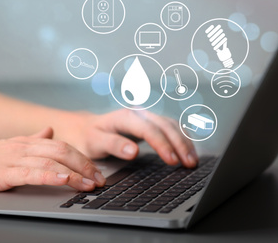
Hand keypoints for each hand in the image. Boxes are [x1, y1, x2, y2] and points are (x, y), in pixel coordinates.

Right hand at [0, 127, 104, 195]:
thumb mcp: (10, 146)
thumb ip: (33, 139)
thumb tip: (51, 131)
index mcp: (27, 141)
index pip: (62, 146)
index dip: (83, 159)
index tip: (96, 171)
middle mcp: (24, 147)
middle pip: (63, 151)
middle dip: (86, 166)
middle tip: (100, 179)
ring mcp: (14, 158)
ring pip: (52, 162)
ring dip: (75, 174)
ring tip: (89, 184)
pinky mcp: (3, 172)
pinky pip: (32, 173)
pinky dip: (51, 176)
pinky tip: (64, 181)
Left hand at [64, 109, 197, 167]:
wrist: (85, 128)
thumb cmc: (89, 137)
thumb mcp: (95, 142)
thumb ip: (113, 145)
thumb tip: (133, 152)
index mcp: (125, 116)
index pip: (149, 129)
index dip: (162, 145)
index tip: (172, 161)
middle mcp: (138, 113)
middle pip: (165, 125)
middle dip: (179, 144)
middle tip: (189, 164)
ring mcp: (146, 117)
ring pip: (172, 125)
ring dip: (184, 142)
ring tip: (192, 161)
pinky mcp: (150, 123)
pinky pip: (171, 128)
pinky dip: (182, 138)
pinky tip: (188, 149)